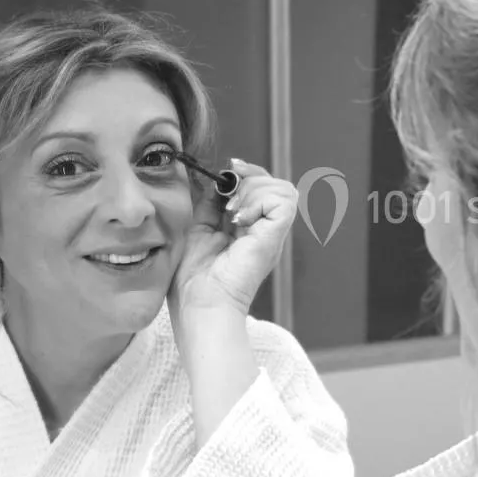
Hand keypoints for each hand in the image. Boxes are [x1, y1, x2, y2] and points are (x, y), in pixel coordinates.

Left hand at [170, 159, 297, 318]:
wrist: (199, 304)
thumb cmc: (193, 279)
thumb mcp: (198, 228)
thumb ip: (210, 204)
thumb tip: (218, 180)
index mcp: (251, 229)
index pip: (263, 187)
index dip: (246, 173)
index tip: (226, 172)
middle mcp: (266, 230)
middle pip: (276, 183)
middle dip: (249, 177)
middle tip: (226, 199)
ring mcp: (272, 235)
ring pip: (283, 189)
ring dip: (253, 190)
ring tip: (231, 213)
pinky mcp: (274, 239)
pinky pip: (283, 201)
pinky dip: (259, 201)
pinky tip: (239, 218)